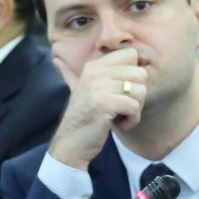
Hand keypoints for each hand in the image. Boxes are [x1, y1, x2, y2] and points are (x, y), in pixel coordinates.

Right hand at [49, 49, 148, 168]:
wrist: (70, 144)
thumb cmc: (82, 118)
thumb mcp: (77, 90)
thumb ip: (70, 73)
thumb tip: (57, 60)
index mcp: (94, 66)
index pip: (131, 54)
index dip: (134, 75)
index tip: (122, 91)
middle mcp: (96, 72)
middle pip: (140, 73)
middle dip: (138, 94)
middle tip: (122, 107)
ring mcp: (99, 87)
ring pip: (140, 90)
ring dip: (135, 109)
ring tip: (119, 116)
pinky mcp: (104, 103)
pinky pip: (135, 106)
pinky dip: (133, 120)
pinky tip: (120, 125)